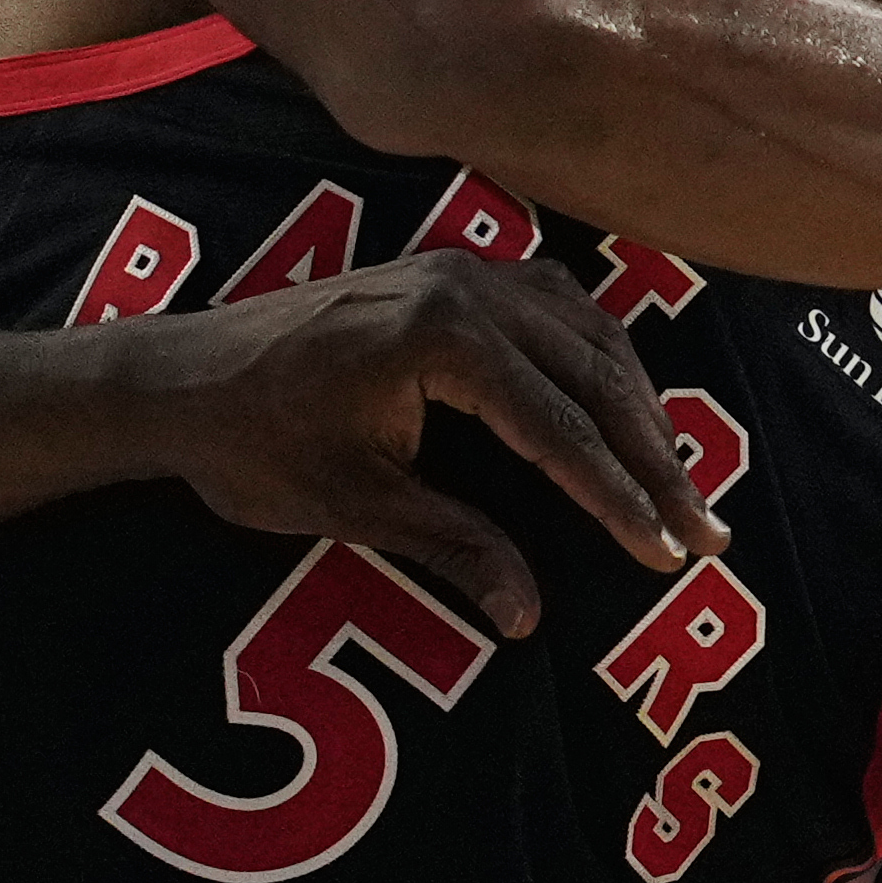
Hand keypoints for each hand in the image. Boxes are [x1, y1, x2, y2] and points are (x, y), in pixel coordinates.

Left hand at [126, 253, 724, 637]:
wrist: (178, 376)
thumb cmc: (252, 445)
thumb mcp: (355, 507)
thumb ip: (453, 547)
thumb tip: (528, 614)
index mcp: (442, 336)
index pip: (561, 428)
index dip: (620, 499)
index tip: (669, 554)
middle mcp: (465, 284)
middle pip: (594, 374)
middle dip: (653, 459)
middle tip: (703, 531)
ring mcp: (460, 267)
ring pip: (587, 332)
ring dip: (637, 406)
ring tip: (676, 480)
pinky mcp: (449, 272)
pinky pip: (556, 304)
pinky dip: (599, 356)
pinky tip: (622, 399)